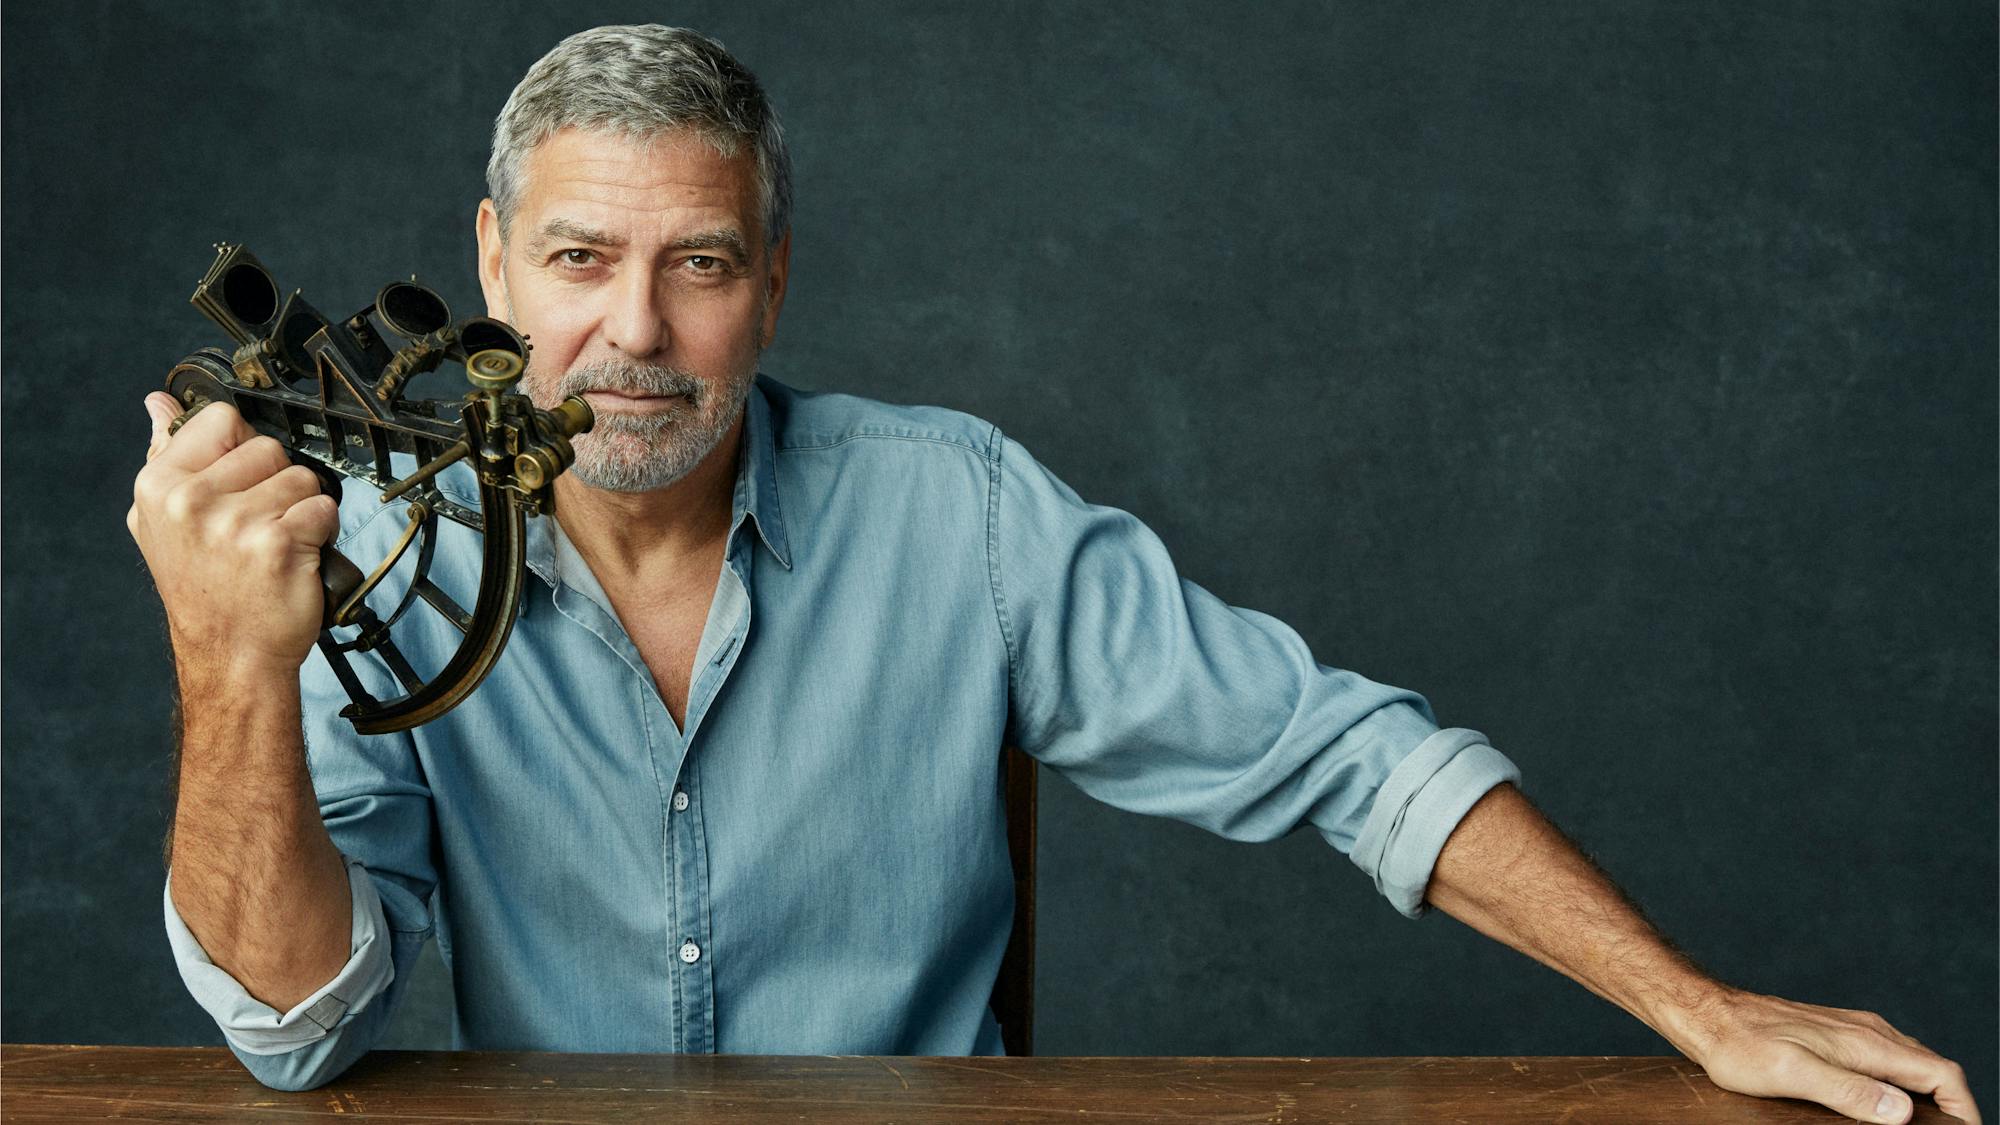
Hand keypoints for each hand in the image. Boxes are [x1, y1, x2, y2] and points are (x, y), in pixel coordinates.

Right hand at [128, 392, 339, 677]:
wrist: (230, 653)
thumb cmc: (204, 586)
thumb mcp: (163, 519)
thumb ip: (165, 455)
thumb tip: (158, 403)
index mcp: (158, 485)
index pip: (222, 419)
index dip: (243, 448)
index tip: (239, 484)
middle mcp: (190, 501)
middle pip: (269, 447)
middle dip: (277, 483)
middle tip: (257, 526)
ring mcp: (233, 522)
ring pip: (302, 478)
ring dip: (302, 509)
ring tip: (275, 543)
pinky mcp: (277, 543)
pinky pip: (324, 508)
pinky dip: (322, 532)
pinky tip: (296, 558)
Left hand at [1677, 988, 1978, 1123]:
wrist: (1708, 1015)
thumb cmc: (1742, 1045)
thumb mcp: (1794, 1073)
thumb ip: (1848, 1090)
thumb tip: (1901, 1111)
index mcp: (1867, 1044)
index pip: (1941, 1074)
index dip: (1963, 1109)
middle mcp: (1869, 1033)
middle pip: (1933, 1070)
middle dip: (1950, 1106)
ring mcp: (1853, 1032)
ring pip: (1910, 1064)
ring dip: (1926, 1096)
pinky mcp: (1835, 1036)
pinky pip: (1886, 1060)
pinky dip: (1900, 1085)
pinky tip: (1883, 1104)